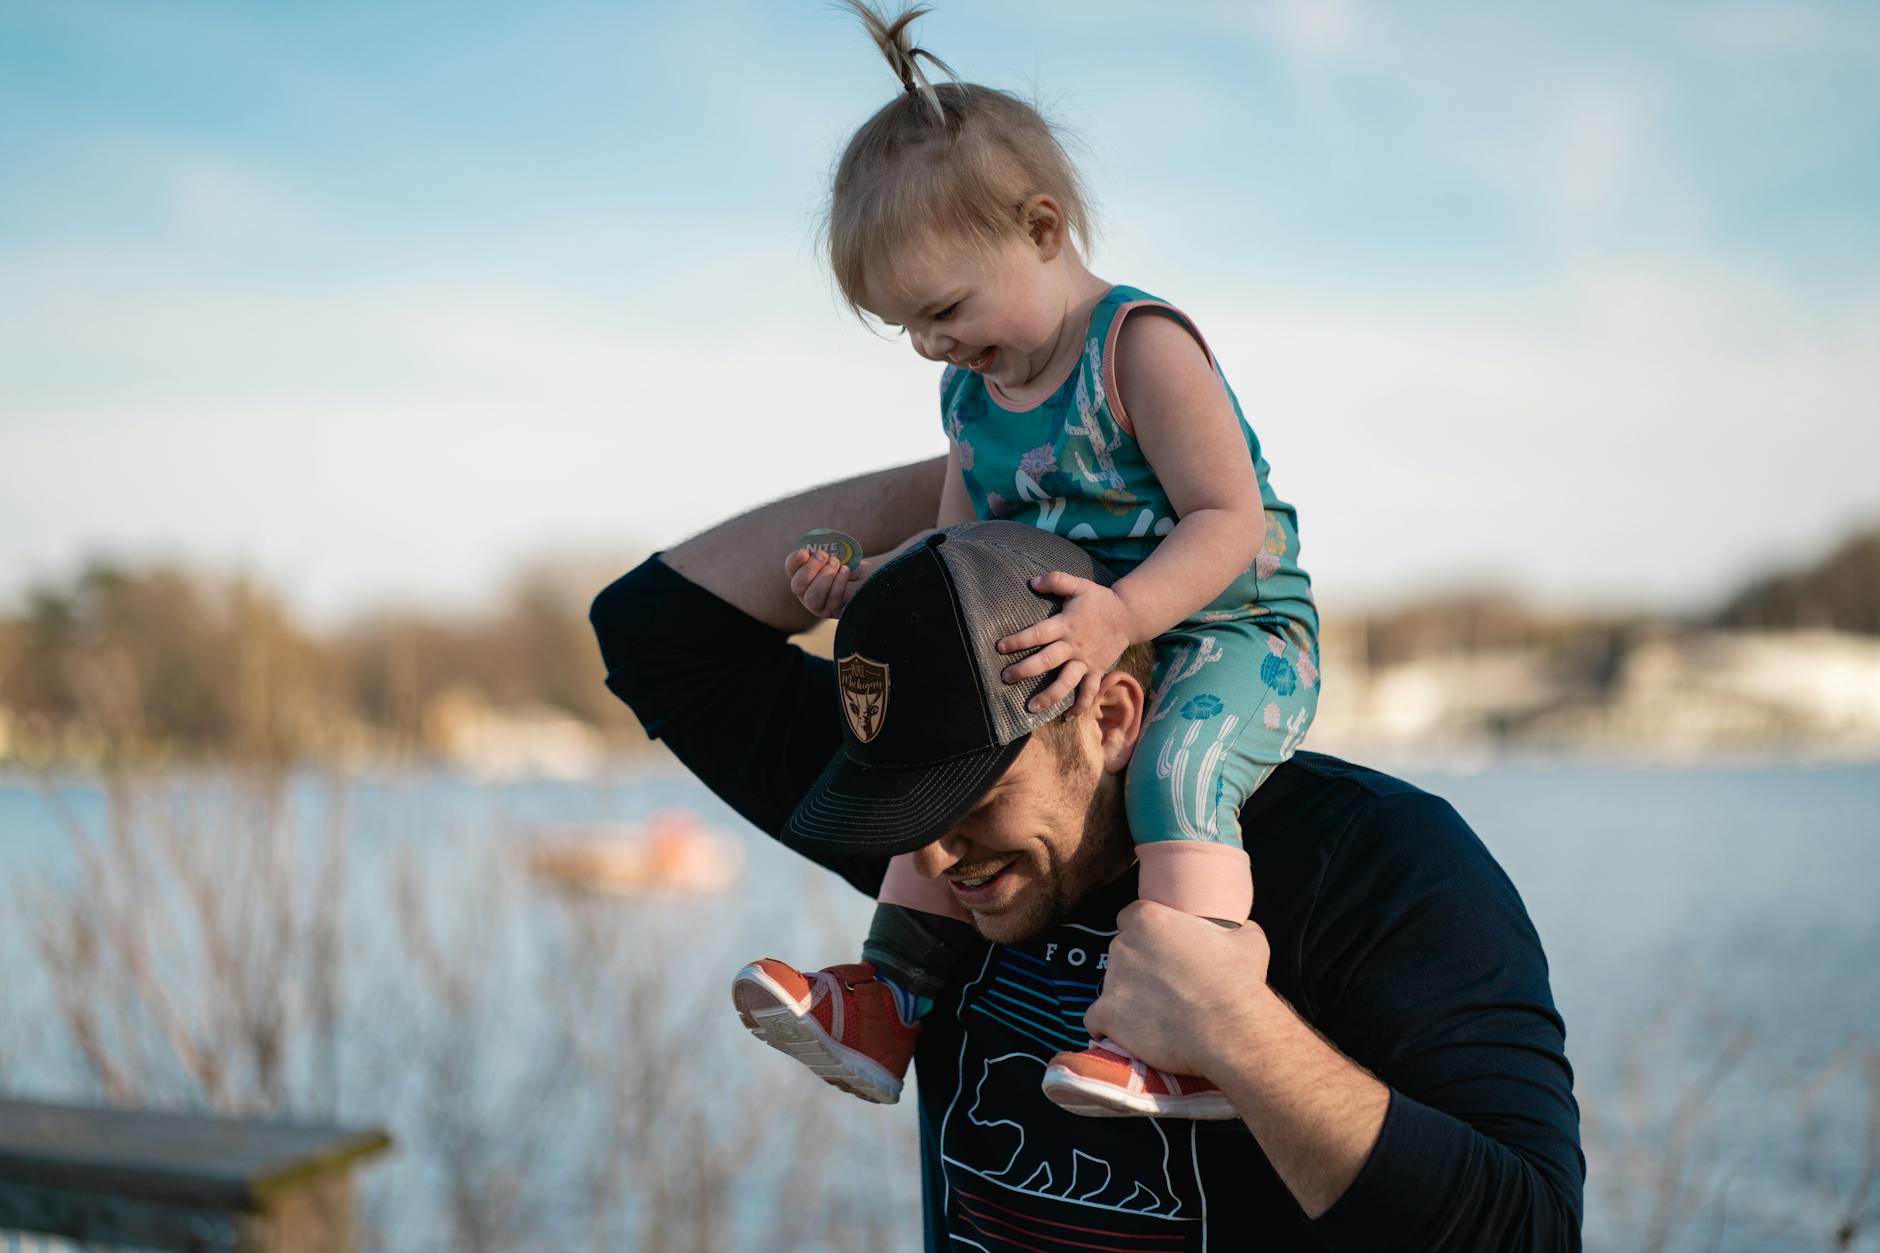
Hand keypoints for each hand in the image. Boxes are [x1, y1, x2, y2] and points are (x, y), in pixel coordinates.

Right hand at [785, 547, 867, 618]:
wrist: (869, 577)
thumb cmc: (849, 563)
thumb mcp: (837, 553)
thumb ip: (826, 550)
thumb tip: (819, 549)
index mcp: (802, 575)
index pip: (791, 569)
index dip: (794, 561)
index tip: (804, 552)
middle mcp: (806, 593)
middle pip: (797, 586)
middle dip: (810, 569)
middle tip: (824, 555)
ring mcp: (819, 606)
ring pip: (812, 597)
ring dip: (824, 578)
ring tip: (836, 563)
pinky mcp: (834, 612)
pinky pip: (832, 601)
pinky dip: (838, 584)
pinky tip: (845, 571)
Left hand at [996, 572, 1135, 716]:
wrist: (1129, 616)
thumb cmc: (1099, 600)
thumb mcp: (1079, 584)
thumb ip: (1056, 580)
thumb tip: (1032, 582)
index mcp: (1066, 625)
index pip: (1038, 634)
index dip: (1019, 640)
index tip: (1000, 647)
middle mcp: (1074, 646)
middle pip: (1047, 661)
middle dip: (1025, 670)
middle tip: (1006, 677)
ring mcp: (1085, 661)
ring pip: (1066, 682)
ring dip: (1049, 696)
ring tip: (1030, 707)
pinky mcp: (1096, 671)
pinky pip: (1088, 692)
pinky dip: (1080, 706)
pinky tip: (1066, 717)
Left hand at [1084, 901, 1274, 1077]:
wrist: (1230, 1029)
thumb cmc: (1239, 981)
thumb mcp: (1248, 940)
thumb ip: (1234, 930)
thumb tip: (1240, 931)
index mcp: (1150, 919)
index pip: (1131, 918)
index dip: (1144, 935)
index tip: (1159, 952)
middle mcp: (1124, 944)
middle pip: (1121, 952)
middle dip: (1136, 967)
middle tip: (1163, 987)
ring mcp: (1112, 980)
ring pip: (1110, 986)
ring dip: (1126, 998)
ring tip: (1153, 1016)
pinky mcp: (1107, 1014)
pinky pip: (1095, 1019)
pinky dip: (1108, 1027)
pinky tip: (1127, 1035)